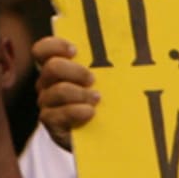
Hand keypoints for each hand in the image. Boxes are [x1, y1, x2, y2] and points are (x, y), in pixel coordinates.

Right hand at [32, 36, 98, 150]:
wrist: (102, 133)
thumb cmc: (103, 98)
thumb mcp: (105, 77)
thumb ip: (109, 60)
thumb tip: (135, 43)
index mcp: (56, 66)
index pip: (43, 50)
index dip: (56, 46)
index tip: (75, 51)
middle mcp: (47, 83)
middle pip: (52, 67)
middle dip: (75, 71)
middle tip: (92, 79)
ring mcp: (47, 103)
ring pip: (57, 91)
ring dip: (80, 93)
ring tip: (97, 99)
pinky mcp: (52, 123)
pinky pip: (58, 114)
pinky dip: (76, 111)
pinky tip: (90, 112)